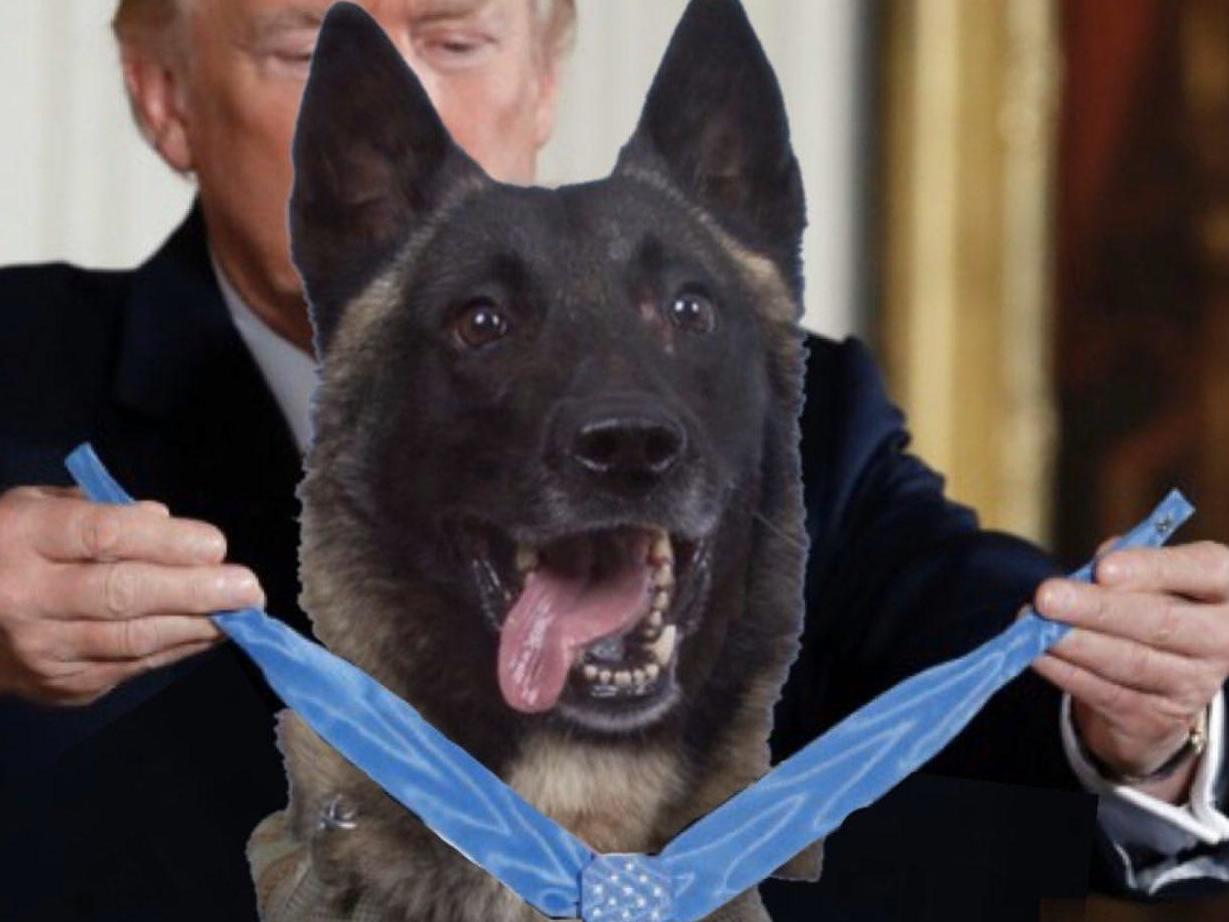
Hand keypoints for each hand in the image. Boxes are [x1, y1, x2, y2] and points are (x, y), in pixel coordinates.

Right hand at [0, 485, 264, 705]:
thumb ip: (101, 511)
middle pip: (123, 594)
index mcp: (22, 539)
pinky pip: (131, 667)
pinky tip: (206, 632)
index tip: (216, 545)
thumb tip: (163, 520)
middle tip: (248, 588)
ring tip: (241, 613)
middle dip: (195, 592)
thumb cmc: (10, 550)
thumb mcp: (37, 508)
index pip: (102, 538)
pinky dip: (175, 648)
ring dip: (197, 626)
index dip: (166, 543)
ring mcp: (41, 650)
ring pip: (132, 640)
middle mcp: (26, 597)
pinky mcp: (59, 686)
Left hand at [1031, 540, 1228, 799]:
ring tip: (1033, 623)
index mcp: (1224, 587)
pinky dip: (1065, 671)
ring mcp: (1195, 683)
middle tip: (1047, 596)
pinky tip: (1036, 653)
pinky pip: (1106, 692)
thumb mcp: (1150, 577)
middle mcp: (1222, 638)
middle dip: (1098, 609)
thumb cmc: (1150, 606)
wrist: (1161, 685)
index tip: (1104, 569)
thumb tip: (1101, 562)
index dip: (1154, 569)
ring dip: (1074, 642)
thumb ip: (1129, 562)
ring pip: (1130, 662)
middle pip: (1162, 622)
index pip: (1203, 568)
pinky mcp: (1158, 718)